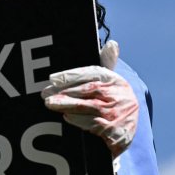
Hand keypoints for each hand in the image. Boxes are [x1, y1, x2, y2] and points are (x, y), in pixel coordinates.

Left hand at [43, 41, 138, 157]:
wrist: (129, 129)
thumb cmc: (116, 100)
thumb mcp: (113, 82)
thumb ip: (108, 63)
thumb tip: (112, 44)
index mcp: (116, 80)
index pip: (93, 74)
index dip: (72, 75)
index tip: (53, 78)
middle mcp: (119, 95)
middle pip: (87, 90)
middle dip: (64, 92)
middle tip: (45, 93)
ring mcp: (117, 114)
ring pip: (87, 107)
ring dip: (66, 105)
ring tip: (50, 104)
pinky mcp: (114, 131)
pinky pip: (92, 124)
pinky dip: (78, 120)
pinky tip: (66, 116)